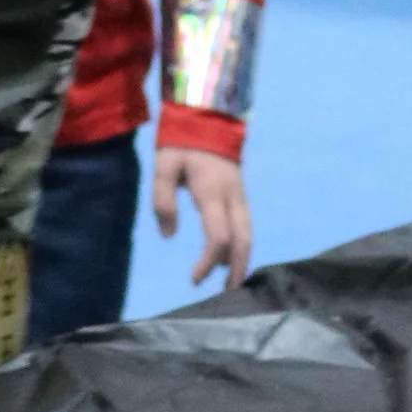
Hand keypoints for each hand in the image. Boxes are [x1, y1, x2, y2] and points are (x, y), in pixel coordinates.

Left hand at [154, 143, 252, 290]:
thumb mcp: (164, 166)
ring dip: (242, 260)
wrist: (208, 117)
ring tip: (230, 284)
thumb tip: (168, 236)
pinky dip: (242, 247)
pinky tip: (231, 259)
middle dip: (237, 269)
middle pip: (243, 240)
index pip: (218, 236)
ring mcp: (240, 195)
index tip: (194, 279)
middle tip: (226, 294)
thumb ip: (163, 200)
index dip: (208, 262)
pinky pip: (246, 226)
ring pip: (249, 234)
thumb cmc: (181, 143)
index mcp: (213, 193)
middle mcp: (233, 197)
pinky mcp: (240, 194)